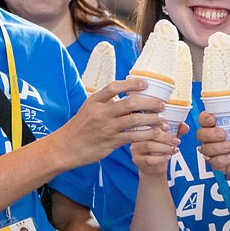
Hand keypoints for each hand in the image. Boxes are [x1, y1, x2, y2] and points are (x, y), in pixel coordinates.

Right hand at [58, 78, 176, 169]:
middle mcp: (100, 112)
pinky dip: (146, 134)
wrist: (66, 147)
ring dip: (152, 119)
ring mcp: (106, 127)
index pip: (114, 87)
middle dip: (149, 103)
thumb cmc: (81, 126)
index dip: (131, 83)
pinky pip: (132, 137)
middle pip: (129, 103)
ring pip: (134, 120)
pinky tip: (155, 133)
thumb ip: (107, 101)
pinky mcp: (111, 142)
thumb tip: (127, 93)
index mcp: (95, 101)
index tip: (145, 83)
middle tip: (161, 104)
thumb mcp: (89, 108)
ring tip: (162, 120)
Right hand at [130, 123, 183, 178]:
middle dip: (166, 137)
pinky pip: (149, 159)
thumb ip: (176, 131)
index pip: (148, 122)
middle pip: (150, 133)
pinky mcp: (137, 160)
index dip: (159, 123)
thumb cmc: (159, 150)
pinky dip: (162, 158)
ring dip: (165, 147)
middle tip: (176, 141)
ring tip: (174, 149)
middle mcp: (135, 136)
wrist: (153, 167)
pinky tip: (168, 157)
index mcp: (141, 127)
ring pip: (149, 146)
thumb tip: (185, 126)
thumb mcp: (168, 138)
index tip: (168, 126)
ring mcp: (135, 149)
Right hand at [196, 110, 229, 180]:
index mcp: (227, 122)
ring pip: (205, 149)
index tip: (212, 120)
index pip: (206, 118)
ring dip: (214, 147)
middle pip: (201, 134)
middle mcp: (221, 136)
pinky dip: (220, 159)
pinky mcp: (226, 165)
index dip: (205, 118)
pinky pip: (213, 163)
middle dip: (208, 134)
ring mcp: (223, 150)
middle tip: (223, 134)